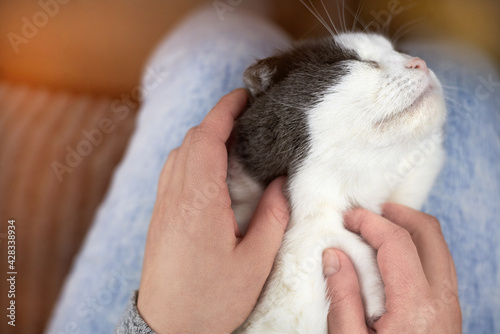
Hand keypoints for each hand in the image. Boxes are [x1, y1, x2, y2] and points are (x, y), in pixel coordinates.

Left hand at [137, 89, 289, 332]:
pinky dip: (191, 156)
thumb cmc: (210, 301)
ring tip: (231, 139)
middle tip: (245, 115)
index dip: (224, 110)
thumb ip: (272, 219)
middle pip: (191, 140)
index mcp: (200, 202)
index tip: (243, 95)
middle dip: (217, 119)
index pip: (207, 139)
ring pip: (179, 154)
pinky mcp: (160, 217)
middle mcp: (176, 197)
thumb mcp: (255, 264)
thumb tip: (281, 184)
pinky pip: (172, 172)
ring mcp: (163, 206)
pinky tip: (209, 169)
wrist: (167, 328)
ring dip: (203, 138)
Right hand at [322, 203, 460, 333]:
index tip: (348, 218)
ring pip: (437, 246)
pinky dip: (416, 249)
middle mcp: (441, 300)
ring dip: (408, 229)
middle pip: (428, 232)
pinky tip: (389, 259)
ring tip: (376, 232)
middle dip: (396, 213)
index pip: (397, 240)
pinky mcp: (447, 312)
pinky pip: (438, 265)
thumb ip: (342, 298)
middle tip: (367, 213)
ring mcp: (449, 305)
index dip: (369, 221)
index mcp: (415, 305)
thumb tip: (334, 257)